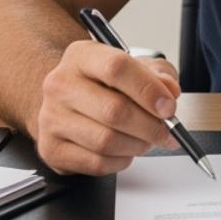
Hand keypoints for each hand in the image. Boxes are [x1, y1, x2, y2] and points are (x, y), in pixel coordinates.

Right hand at [33, 41, 181, 174]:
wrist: (68, 102)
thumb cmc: (104, 85)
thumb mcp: (136, 68)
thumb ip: (158, 75)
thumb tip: (169, 91)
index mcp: (81, 56)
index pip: (117, 68)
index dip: (148, 90)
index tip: (169, 107)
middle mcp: (60, 84)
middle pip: (113, 110)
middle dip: (150, 126)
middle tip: (166, 131)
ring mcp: (51, 118)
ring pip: (106, 141)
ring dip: (137, 145)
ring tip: (146, 140)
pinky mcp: (51, 148)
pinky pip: (96, 163)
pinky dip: (120, 161)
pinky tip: (125, 150)